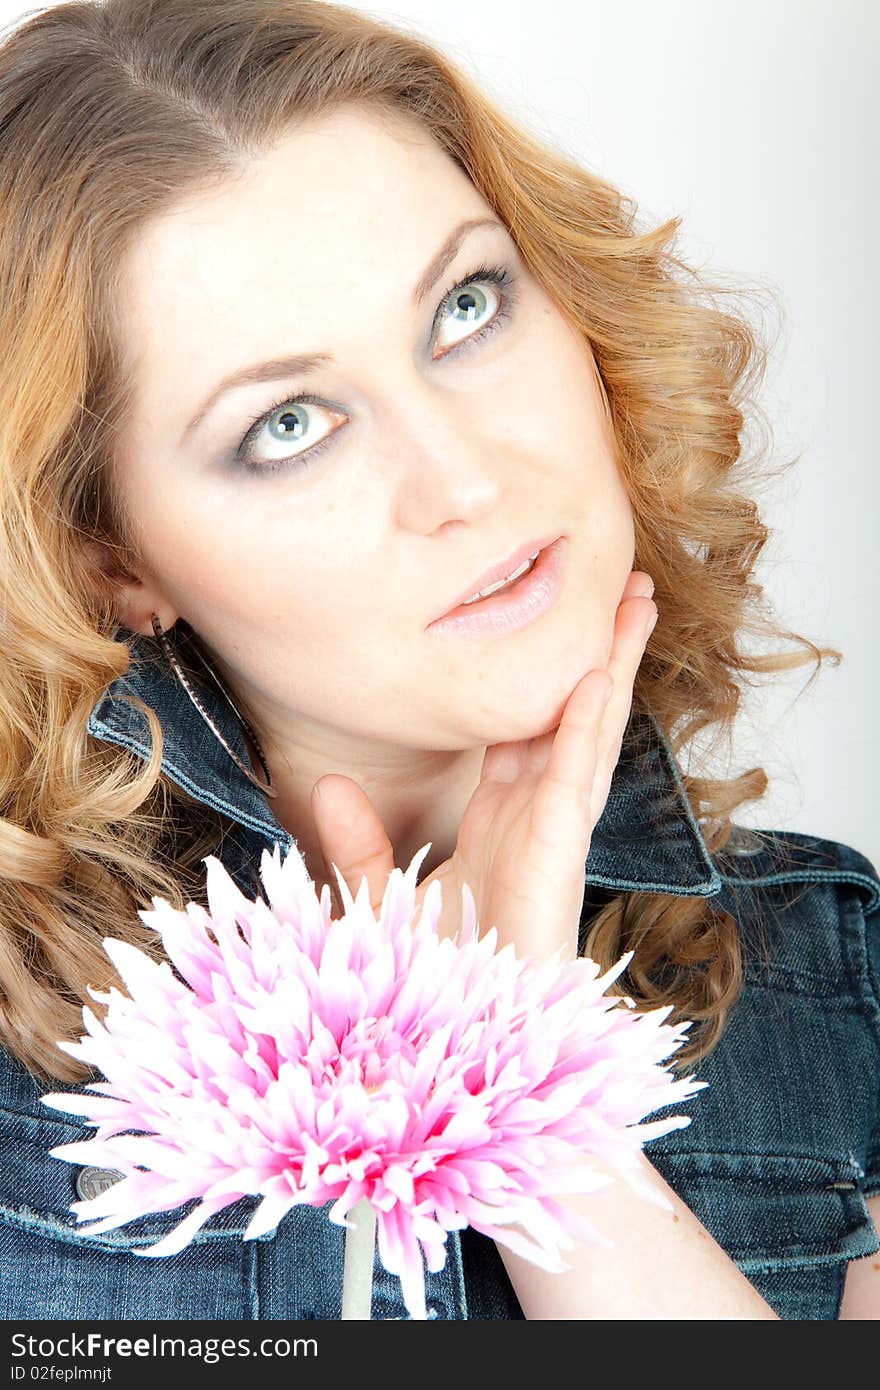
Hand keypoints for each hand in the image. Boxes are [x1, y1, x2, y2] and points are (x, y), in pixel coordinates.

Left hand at [310, 570, 656, 964]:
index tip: (547, 616)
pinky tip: (595, 675)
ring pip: (588, 731)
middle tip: (620, 583)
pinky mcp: (554, 859)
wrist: (452, 1045)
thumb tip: (327, 784)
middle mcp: (533, 816)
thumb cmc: (430, 983)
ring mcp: (549, 834)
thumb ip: (359, 845)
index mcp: (500, 818)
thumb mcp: (381, 901)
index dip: (542, 671)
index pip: (526, 726)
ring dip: (611, 664)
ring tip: (636, 599)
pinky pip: (571, 781)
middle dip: (596, 648)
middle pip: (573, 713)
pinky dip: (584, 727)